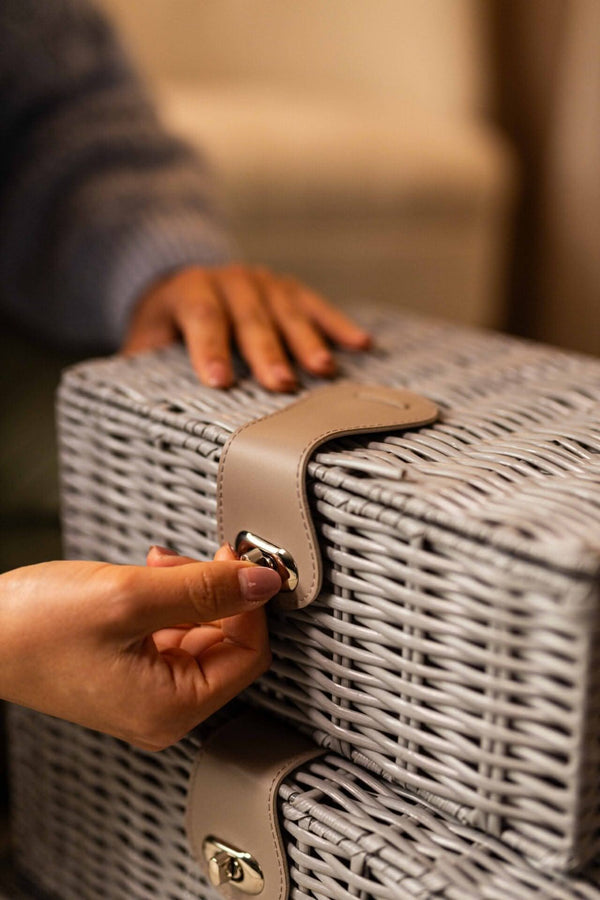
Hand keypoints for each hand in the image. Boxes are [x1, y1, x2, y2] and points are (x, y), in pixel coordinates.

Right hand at [0, 545, 278, 749]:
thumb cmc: (32, 628)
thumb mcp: (129, 597)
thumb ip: (204, 588)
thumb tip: (263, 582)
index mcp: (171, 708)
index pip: (250, 654)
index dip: (250, 603)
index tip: (240, 563)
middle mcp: (164, 710)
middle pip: (228, 643)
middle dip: (216, 592)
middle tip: (196, 556)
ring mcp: (146, 691)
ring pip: (201, 631)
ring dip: (191, 590)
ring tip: (158, 564)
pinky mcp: (130, 671)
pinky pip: (173, 632)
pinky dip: (169, 599)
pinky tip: (148, 576)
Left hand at [122, 264, 370, 391]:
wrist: (184, 285)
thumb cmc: (166, 328)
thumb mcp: (144, 342)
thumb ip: (143, 366)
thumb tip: (135, 405)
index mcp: (188, 289)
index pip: (201, 316)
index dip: (209, 348)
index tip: (219, 381)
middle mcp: (229, 279)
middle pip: (250, 317)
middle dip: (266, 352)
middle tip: (280, 384)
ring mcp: (263, 282)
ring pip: (287, 310)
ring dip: (307, 341)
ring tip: (323, 370)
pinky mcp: (289, 289)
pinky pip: (317, 305)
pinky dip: (338, 324)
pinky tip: (361, 344)